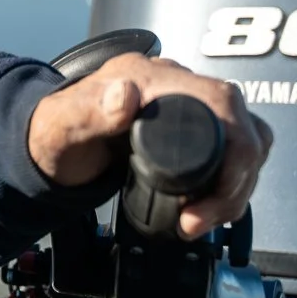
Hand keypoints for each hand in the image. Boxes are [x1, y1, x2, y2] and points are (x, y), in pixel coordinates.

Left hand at [28, 52, 272, 239]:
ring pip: (246, 142)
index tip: (207, 201)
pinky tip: (207, 207)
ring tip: (200, 220)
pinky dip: (230, 182)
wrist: (50, 146)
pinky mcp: (194, 128)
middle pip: (242, 128)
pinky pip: (234, 151)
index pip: (222, 104)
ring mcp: (189, 105)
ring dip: (235, 187)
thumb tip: (126, 94)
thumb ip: (90, 110)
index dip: (232, 153)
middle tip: (197, 222)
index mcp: (150, 75)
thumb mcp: (65, 125)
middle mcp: (177, 84)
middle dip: (234, 183)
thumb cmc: (56, 134)